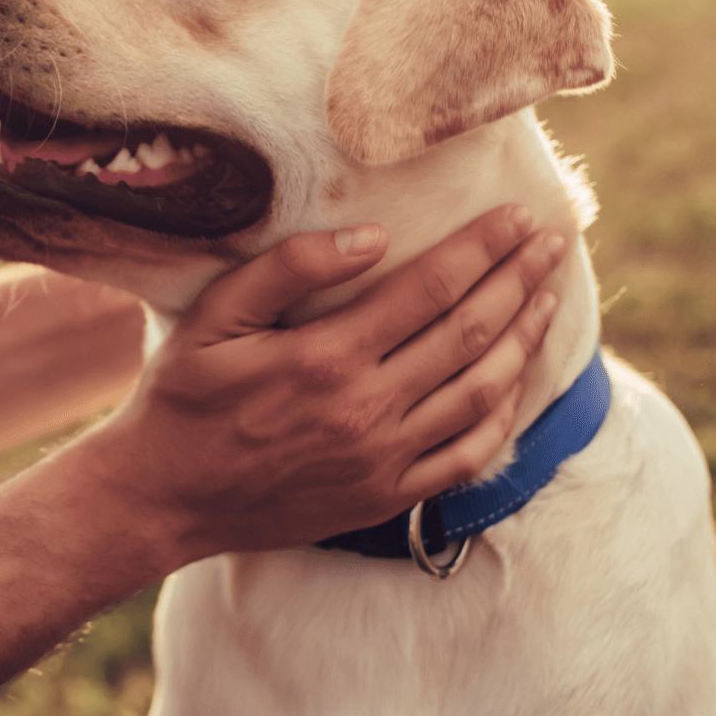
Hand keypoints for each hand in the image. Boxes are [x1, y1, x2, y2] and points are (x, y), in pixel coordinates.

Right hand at [83, 203, 565, 559]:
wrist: (162, 498)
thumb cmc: (181, 399)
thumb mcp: (213, 319)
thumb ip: (288, 270)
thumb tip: (372, 238)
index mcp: (325, 358)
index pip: (430, 288)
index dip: (482, 248)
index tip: (518, 217)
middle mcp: (365, 410)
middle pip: (470, 333)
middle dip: (519, 281)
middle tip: (552, 242)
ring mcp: (382, 459)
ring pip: (481, 392)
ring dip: (524, 339)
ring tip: (547, 297)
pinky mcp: (386, 497)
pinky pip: (468, 455)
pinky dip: (504, 414)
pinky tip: (516, 379)